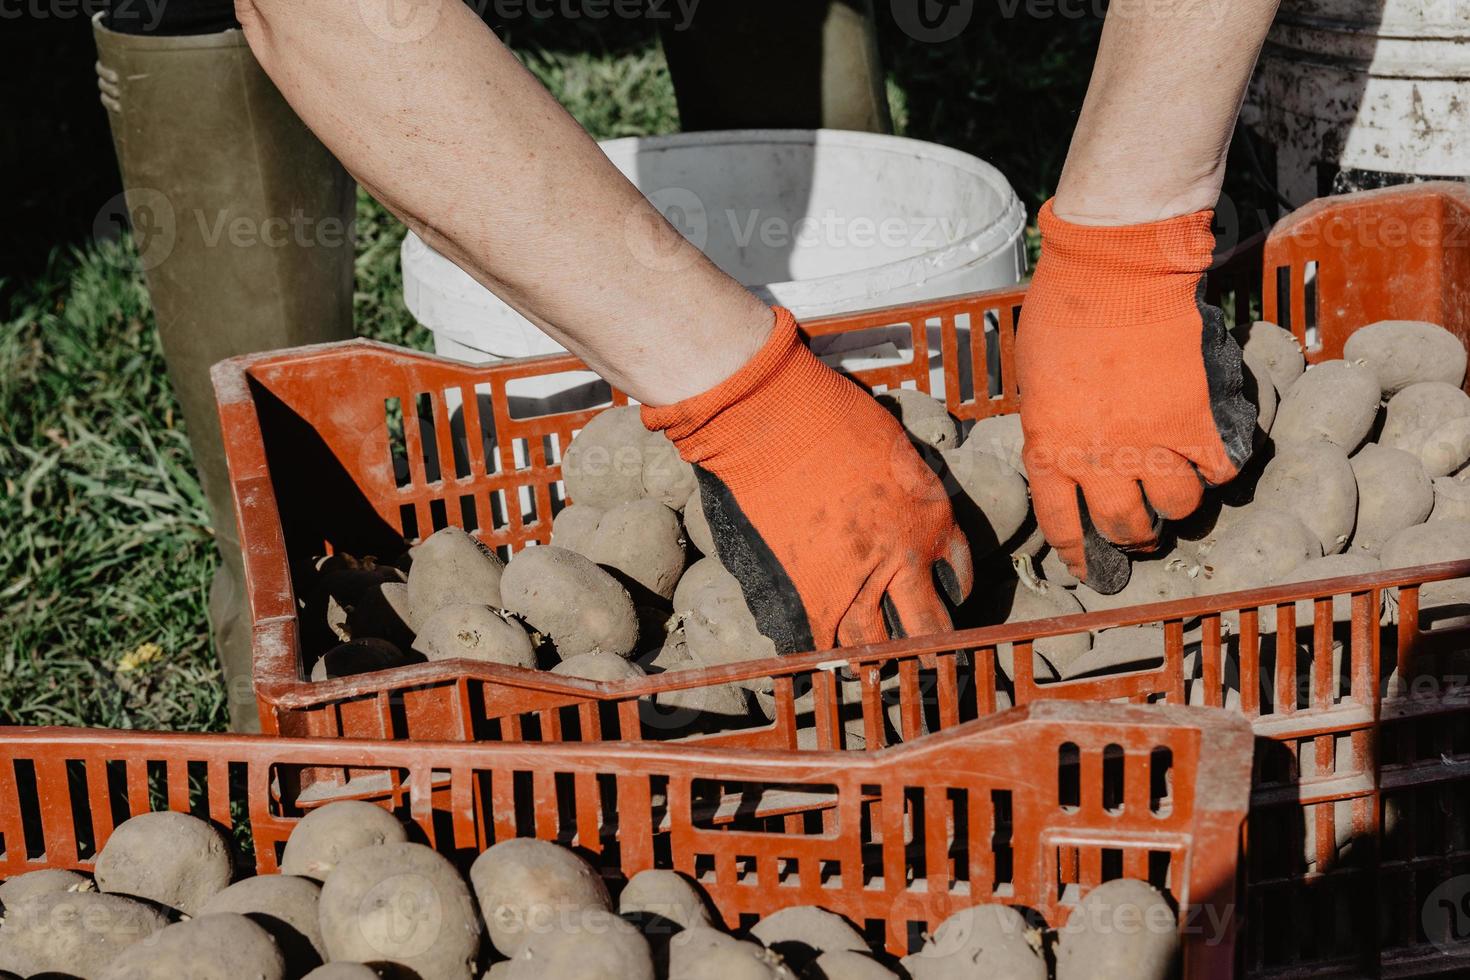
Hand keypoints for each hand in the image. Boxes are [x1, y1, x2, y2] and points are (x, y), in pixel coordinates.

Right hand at [643, 308, 972, 651]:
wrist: (779, 422)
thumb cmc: (834, 416)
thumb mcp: (894, 445)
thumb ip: (905, 481)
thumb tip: (898, 493)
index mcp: (931, 516)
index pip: (959, 569)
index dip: (957, 588)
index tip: (951, 597)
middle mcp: (904, 558)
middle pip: (930, 626)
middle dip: (936, 651)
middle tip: (937, 667)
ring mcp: (858, 579)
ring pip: (878, 644)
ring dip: (883, 664)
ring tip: (883, 678)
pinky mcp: (812, 589)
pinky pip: (827, 639)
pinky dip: (828, 657)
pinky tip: (830, 666)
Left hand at [1016, 201, 1256, 589]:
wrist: (1118, 270)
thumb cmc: (1065, 311)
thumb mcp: (1036, 380)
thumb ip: (1053, 425)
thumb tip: (1071, 450)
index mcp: (1050, 449)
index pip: (1064, 526)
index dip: (1081, 554)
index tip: (1094, 568)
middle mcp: (1100, 458)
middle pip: (1127, 526)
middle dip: (1137, 534)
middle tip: (1146, 528)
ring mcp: (1154, 444)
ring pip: (1179, 506)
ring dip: (1180, 502)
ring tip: (1179, 485)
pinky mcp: (1201, 423)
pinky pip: (1221, 470)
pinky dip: (1219, 467)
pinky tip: (1210, 452)